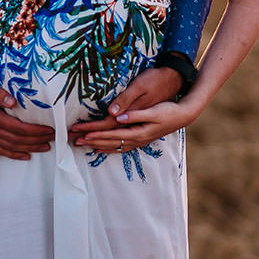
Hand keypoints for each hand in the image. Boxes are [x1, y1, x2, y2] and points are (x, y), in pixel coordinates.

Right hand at [0, 72, 52, 159]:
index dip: (35, 131)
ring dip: (29, 149)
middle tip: (54, 139)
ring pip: (10, 147)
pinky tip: (25, 156)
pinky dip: (13, 155)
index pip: (18, 128)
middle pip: (17, 140)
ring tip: (45, 147)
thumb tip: (13, 102)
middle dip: (37, 140)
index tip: (49, 130)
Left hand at [72, 99, 196, 154]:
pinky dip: (109, 148)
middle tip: (75, 141)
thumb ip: (135, 114)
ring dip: (98, 145)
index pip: (112, 134)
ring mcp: (139, 140)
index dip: (97, 134)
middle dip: (92, 141)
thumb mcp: (153, 110)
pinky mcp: (141, 138)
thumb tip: (118, 117)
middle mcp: (137, 139)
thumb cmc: (168, 110)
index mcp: (138, 132)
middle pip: (110, 142)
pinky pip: (121, 146)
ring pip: (114, 146)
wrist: (183, 115)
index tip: (84, 134)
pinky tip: (102, 148)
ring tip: (83, 145)